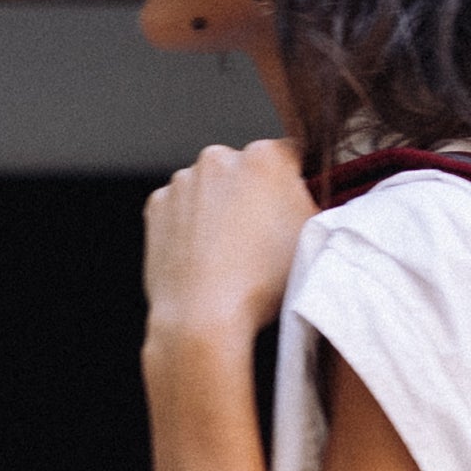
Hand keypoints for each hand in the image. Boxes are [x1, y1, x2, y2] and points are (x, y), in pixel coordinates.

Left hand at [143, 139, 311, 346]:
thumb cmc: (262, 282)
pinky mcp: (157, 205)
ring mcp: (183, 181)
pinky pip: (180, 207)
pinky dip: (189, 223)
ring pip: (210, 188)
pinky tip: (202, 254)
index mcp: (264, 158)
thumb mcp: (312, 237)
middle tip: (260, 237)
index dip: (294, 183)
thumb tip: (307, 194)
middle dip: (252, 194)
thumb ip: (312, 202)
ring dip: (219, 207)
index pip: (290, 156)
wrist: (203, 314)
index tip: (290, 208)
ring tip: (228, 252)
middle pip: (245, 170)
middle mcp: (219, 159)